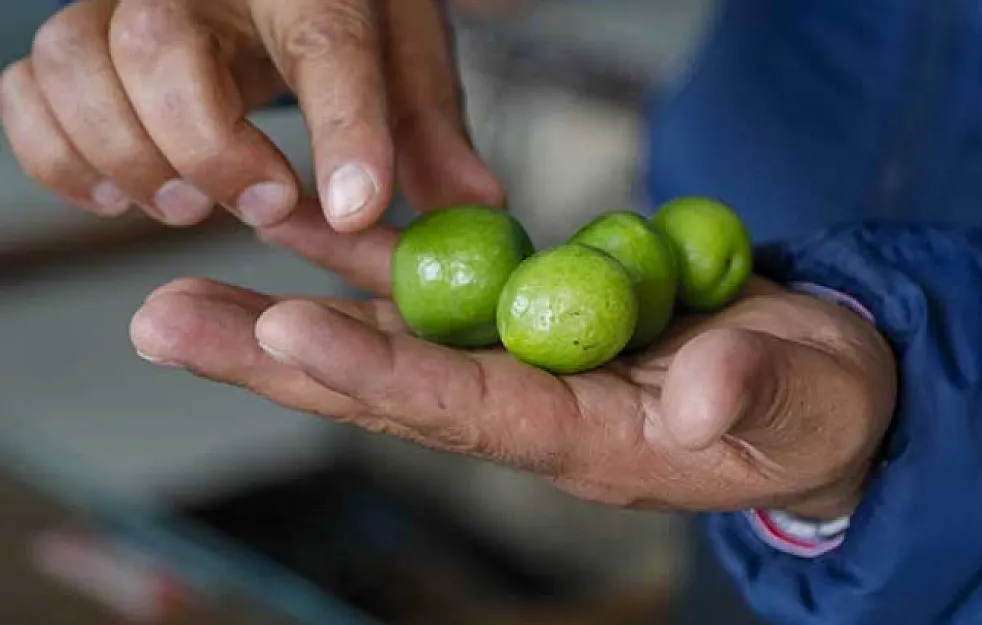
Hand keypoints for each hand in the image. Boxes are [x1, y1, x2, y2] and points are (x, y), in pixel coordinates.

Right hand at [0, 0, 500, 228]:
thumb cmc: (348, 7)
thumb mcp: (404, 55)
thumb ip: (430, 130)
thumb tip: (474, 207)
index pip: (324, 42)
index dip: (341, 133)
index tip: (354, 214)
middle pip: (161, 45)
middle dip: (205, 146)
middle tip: (264, 205)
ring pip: (76, 61)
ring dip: (124, 156)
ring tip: (185, 207)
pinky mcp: (80, 36)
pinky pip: (28, 89)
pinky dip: (58, 157)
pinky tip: (121, 196)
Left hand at [131, 206, 897, 517]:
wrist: (815, 384)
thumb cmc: (818, 406)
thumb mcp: (806, 406)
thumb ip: (751, 398)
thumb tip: (694, 399)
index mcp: (590, 444)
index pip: (469, 414)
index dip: (380, 378)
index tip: (286, 331)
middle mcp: (534, 403)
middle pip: (390, 382)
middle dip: (278, 353)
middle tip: (163, 323)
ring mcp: (526, 355)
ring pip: (396, 326)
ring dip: (296, 289)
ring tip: (198, 256)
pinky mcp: (533, 311)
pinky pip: (441, 278)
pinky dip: (372, 249)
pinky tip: (304, 216)